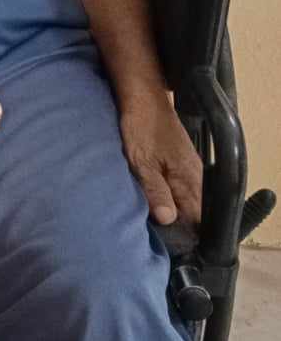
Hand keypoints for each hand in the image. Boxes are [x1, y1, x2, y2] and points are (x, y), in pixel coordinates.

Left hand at [118, 92, 202, 226]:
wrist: (143, 98)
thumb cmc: (141, 126)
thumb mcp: (141, 162)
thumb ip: (155, 191)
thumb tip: (167, 219)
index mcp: (189, 179)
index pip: (198, 220)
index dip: (184, 234)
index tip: (167, 242)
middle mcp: (195, 176)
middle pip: (193, 213)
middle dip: (176, 225)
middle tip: (154, 233)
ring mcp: (189, 169)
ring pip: (185, 201)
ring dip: (170, 210)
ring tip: (150, 216)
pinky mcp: (179, 163)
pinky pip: (178, 189)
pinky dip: (166, 196)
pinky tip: (152, 198)